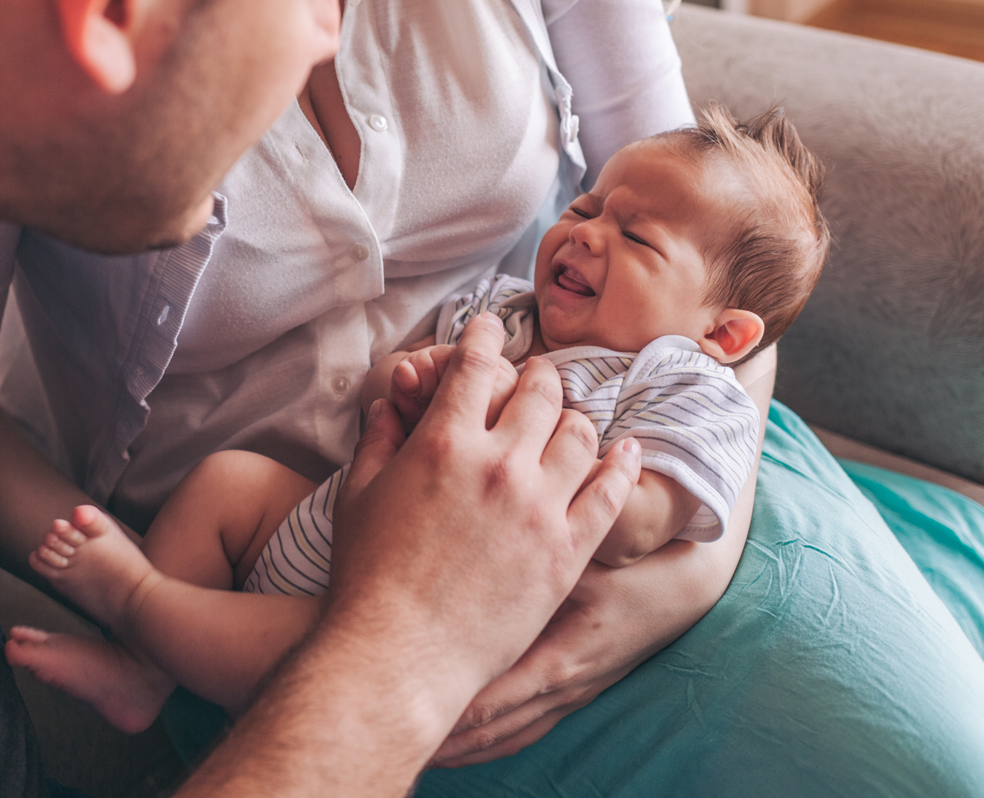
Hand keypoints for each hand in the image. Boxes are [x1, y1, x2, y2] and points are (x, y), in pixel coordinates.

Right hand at [328, 313, 642, 727]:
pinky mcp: (567, 552)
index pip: (476, 366)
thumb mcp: (356, 496)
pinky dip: (622, 465)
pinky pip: (611, 494)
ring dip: (574, 416)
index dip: (484, 336)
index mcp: (444, 442)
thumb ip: (378, 439)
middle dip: (537, 375)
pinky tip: (627, 451)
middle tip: (534, 378)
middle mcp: (499, 464)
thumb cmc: (366, 579)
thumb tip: (391, 403)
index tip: (490, 327)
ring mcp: (539, 508)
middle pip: (539, 391)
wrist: (399, 656)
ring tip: (569, 420)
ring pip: (581, 433)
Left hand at [431, 501, 750, 766]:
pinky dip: (484, 738)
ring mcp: (568, 695)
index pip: (493, 698)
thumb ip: (544, 555)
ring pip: (505, 736)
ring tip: (412, 743)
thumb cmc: (634, 566)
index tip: (401, 701)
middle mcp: (563, 686)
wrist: (686, 587)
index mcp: (562, 658)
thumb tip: (488, 535)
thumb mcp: (592, 560)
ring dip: (460, 743)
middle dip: (442, 734)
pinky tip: (454, 741)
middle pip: (492, 728)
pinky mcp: (570, 693)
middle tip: (390, 728)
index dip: (446, 708)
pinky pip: (520, 727)